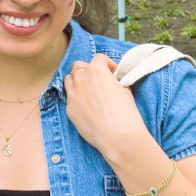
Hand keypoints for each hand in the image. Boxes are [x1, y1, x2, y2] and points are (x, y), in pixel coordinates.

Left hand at [64, 53, 152, 168]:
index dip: (108, 64)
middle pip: (78, 65)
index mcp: (96, 71)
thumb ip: (114, 83)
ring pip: (69, 79)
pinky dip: (76, 99)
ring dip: (77, 81)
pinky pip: (70, 99)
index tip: (112, 72)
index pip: (99, 58)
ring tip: (87, 91)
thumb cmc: (126, 113)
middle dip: (88, 70)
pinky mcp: (69, 109)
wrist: (118, 137)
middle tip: (98, 80)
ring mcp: (72, 94)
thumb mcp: (125, 91)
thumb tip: (112, 84)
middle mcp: (81, 79)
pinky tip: (87, 108)